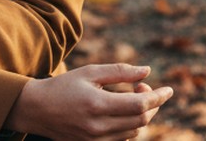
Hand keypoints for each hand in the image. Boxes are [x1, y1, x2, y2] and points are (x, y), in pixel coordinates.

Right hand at [4, 63, 173, 140]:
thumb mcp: (89, 72)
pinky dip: (130, 126)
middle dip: (151, 104)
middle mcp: (98, 126)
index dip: (159, 97)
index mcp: (97, 104)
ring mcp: (96, 140)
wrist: (37, 109)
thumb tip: (147, 71)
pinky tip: (122, 113)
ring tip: (132, 98)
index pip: (140, 104)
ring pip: (134, 132)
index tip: (169, 89)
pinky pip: (122, 139)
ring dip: (141, 115)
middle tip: (143, 88)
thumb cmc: (63, 86)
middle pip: (141, 120)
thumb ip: (119, 71)